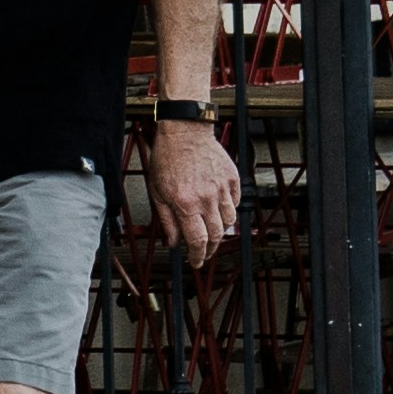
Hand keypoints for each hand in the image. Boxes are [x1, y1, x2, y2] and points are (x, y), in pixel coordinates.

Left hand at [146, 116, 239, 270]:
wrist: (185, 130)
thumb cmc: (167, 159)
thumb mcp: (157, 191)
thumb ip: (167, 220)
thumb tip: (174, 243)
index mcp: (185, 204)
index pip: (198, 241)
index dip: (198, 257)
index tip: (196, 263)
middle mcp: (206, 198)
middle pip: (216, 236)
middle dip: (211, 249)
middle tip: (204, 252)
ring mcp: (221, 188)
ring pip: (229, 221)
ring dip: (220, 230)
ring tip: (211, 229)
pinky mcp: (232, 178)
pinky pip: (235, 202)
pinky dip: (228, 209)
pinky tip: (218, 207)